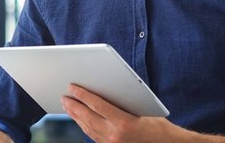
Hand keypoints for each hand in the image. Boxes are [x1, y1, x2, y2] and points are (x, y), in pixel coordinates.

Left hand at [61, 85, 224, 142]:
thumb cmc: (160, 128)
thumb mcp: (142, 110)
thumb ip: (121, 103)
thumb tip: (104, 91)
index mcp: (123, 124)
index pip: (96, 105)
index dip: (82, 95)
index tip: (72, 87)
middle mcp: (114, 137)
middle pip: (88, 118)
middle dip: (74, 106)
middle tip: (64, 96)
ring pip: (88, 129)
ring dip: (76, 117)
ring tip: (67, 106)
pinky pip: (94, 137)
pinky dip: (85, 127)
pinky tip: (81, 121)